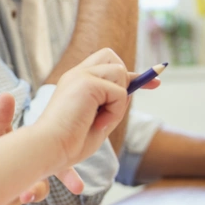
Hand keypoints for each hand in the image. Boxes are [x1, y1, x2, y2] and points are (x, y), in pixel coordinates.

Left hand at [0, 92, 72, 204]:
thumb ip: (1, 117)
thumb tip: (6, 95)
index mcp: (38, 145)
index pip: (59, 144)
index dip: (71, 145)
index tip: (83, 142)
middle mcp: (40, 164)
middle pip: (62, 170)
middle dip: (71, 178)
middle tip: (78, 187)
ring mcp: (32, 181)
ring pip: (43, 188)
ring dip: (37, 190)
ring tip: (28, 194)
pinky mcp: (23, 194)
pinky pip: (30, 196)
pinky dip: (28, 195)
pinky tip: (22, 196)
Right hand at [38, 48, 151, 169]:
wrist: (49, 148)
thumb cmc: (69, 143)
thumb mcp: (99, 121)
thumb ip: (112, 104)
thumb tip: (129, 90)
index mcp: (75, 83)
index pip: (106, 66)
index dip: (131, 75)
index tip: (155, 82)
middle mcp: (76, 74)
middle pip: (112, 56)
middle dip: (125, 76)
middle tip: (119, 104)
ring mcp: (80, 75)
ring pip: (120, 73)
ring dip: (118, 101)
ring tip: (101, 121)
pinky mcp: (86, 82)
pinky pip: (119, 92)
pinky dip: (115, 111)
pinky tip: (99, 123)